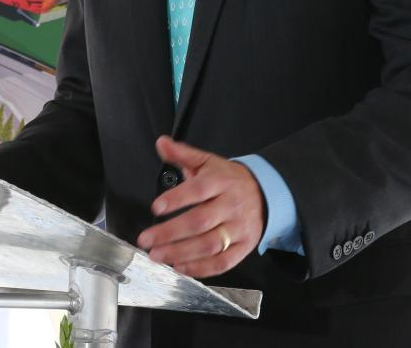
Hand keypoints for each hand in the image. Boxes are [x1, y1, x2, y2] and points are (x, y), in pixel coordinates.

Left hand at [136, 135, 264, 277]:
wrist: (264, 193)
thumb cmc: (227, 179)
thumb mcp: (206, 161)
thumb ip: (182, 153)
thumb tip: (161, 142)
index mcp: (221, 182)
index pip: (198, 190)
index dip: (176, 199)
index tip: (155, 207)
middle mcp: (231, 206)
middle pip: (200, 222)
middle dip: (170, 233)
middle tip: (146, 240)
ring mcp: (239, 229)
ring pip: (210, 245)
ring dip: (181, 253)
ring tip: (157, 255)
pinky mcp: (244, 247)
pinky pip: (223, 262)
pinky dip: (201, 268)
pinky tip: (181, 267)